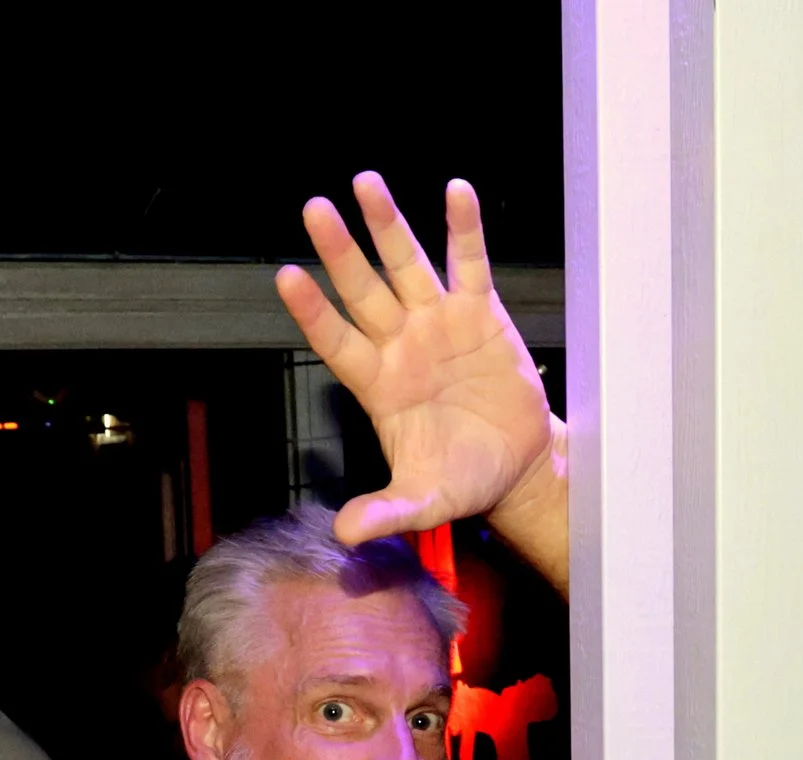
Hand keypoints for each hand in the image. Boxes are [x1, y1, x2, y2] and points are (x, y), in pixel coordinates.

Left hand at [277, 174, 563, 558]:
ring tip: (365, 182)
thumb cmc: (462, 480)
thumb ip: (386, 512)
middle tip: (314, 209)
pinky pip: (469, 265)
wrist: (516, 467)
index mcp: (377, 385)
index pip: (336, 341)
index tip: (286, 277)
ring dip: (387, 225)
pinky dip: (464, 229)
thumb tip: (345, 534)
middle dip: (340, 251)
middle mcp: (400, 345)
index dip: (313, 312)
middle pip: (362, 290)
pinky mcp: (480, 314)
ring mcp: (438, 324)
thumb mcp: (423, 503)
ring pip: (406, 265)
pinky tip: (456, 191)